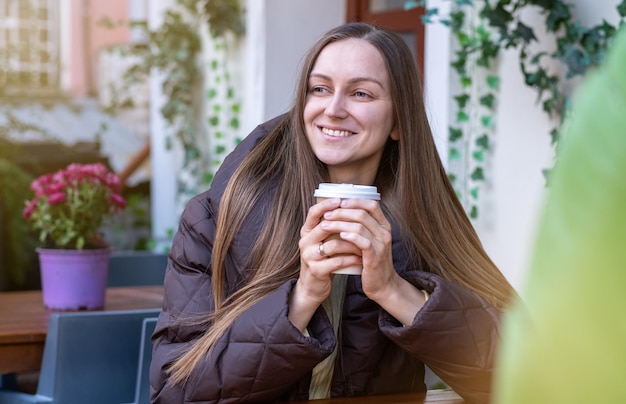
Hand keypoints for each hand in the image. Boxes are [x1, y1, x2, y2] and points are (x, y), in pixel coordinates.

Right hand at [288, 197, 361, 331]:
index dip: (327, 204)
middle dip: (345, 223)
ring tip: (366, 242)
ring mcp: (309, 256)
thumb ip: (331, 226)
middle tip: (362, 221)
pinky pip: (337, 261)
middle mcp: (305, 242)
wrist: (313, 287)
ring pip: (333, 244)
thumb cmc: (323, 260)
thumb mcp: (323, 241)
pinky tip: (361, 258)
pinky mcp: (316, 271)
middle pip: (324, 226)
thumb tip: (348, 205)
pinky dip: (351, 259)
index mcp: (306, 232)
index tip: (341, 199)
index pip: (313, 212)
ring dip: (352, 243)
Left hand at [321, 198, 426, 325]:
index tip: (339, 201)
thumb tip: (341, 212)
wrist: (383, 285)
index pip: (372, 205)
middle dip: (342, 211)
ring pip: (360, 226)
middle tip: (326, 214)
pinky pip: (362, 242)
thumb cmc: (372, 261)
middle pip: (363, 213)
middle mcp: (384, 232)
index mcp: (384, 226)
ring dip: (340, 223)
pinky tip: (339, 235)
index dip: (355, 200)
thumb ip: (361, 227)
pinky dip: (350, 236)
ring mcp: (381, 244)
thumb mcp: (369, 241)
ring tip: (325, 225)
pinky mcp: (375, 256)